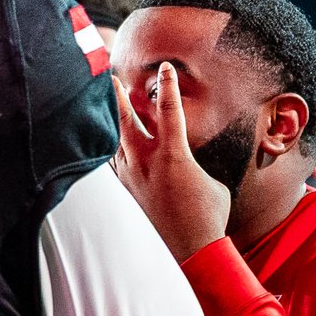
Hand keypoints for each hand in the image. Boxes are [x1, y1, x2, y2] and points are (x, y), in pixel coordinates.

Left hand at [114, 60, 231, 261]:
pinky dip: (110, 153)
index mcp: (174, 154)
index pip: (170, 110)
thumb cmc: (209, 215)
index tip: (165, 67)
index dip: (168, 86)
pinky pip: (113, 166)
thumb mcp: (211, 180)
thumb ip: (196, 163)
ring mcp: (133, 178)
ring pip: (115, 143)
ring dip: (110, 123)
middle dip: (118, 97)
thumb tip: (191, 160)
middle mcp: (147, 162)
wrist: (192, 248)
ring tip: (103, 108)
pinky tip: (105, 147)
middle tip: (110, 80)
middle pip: (126, 121)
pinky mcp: (127, 193)